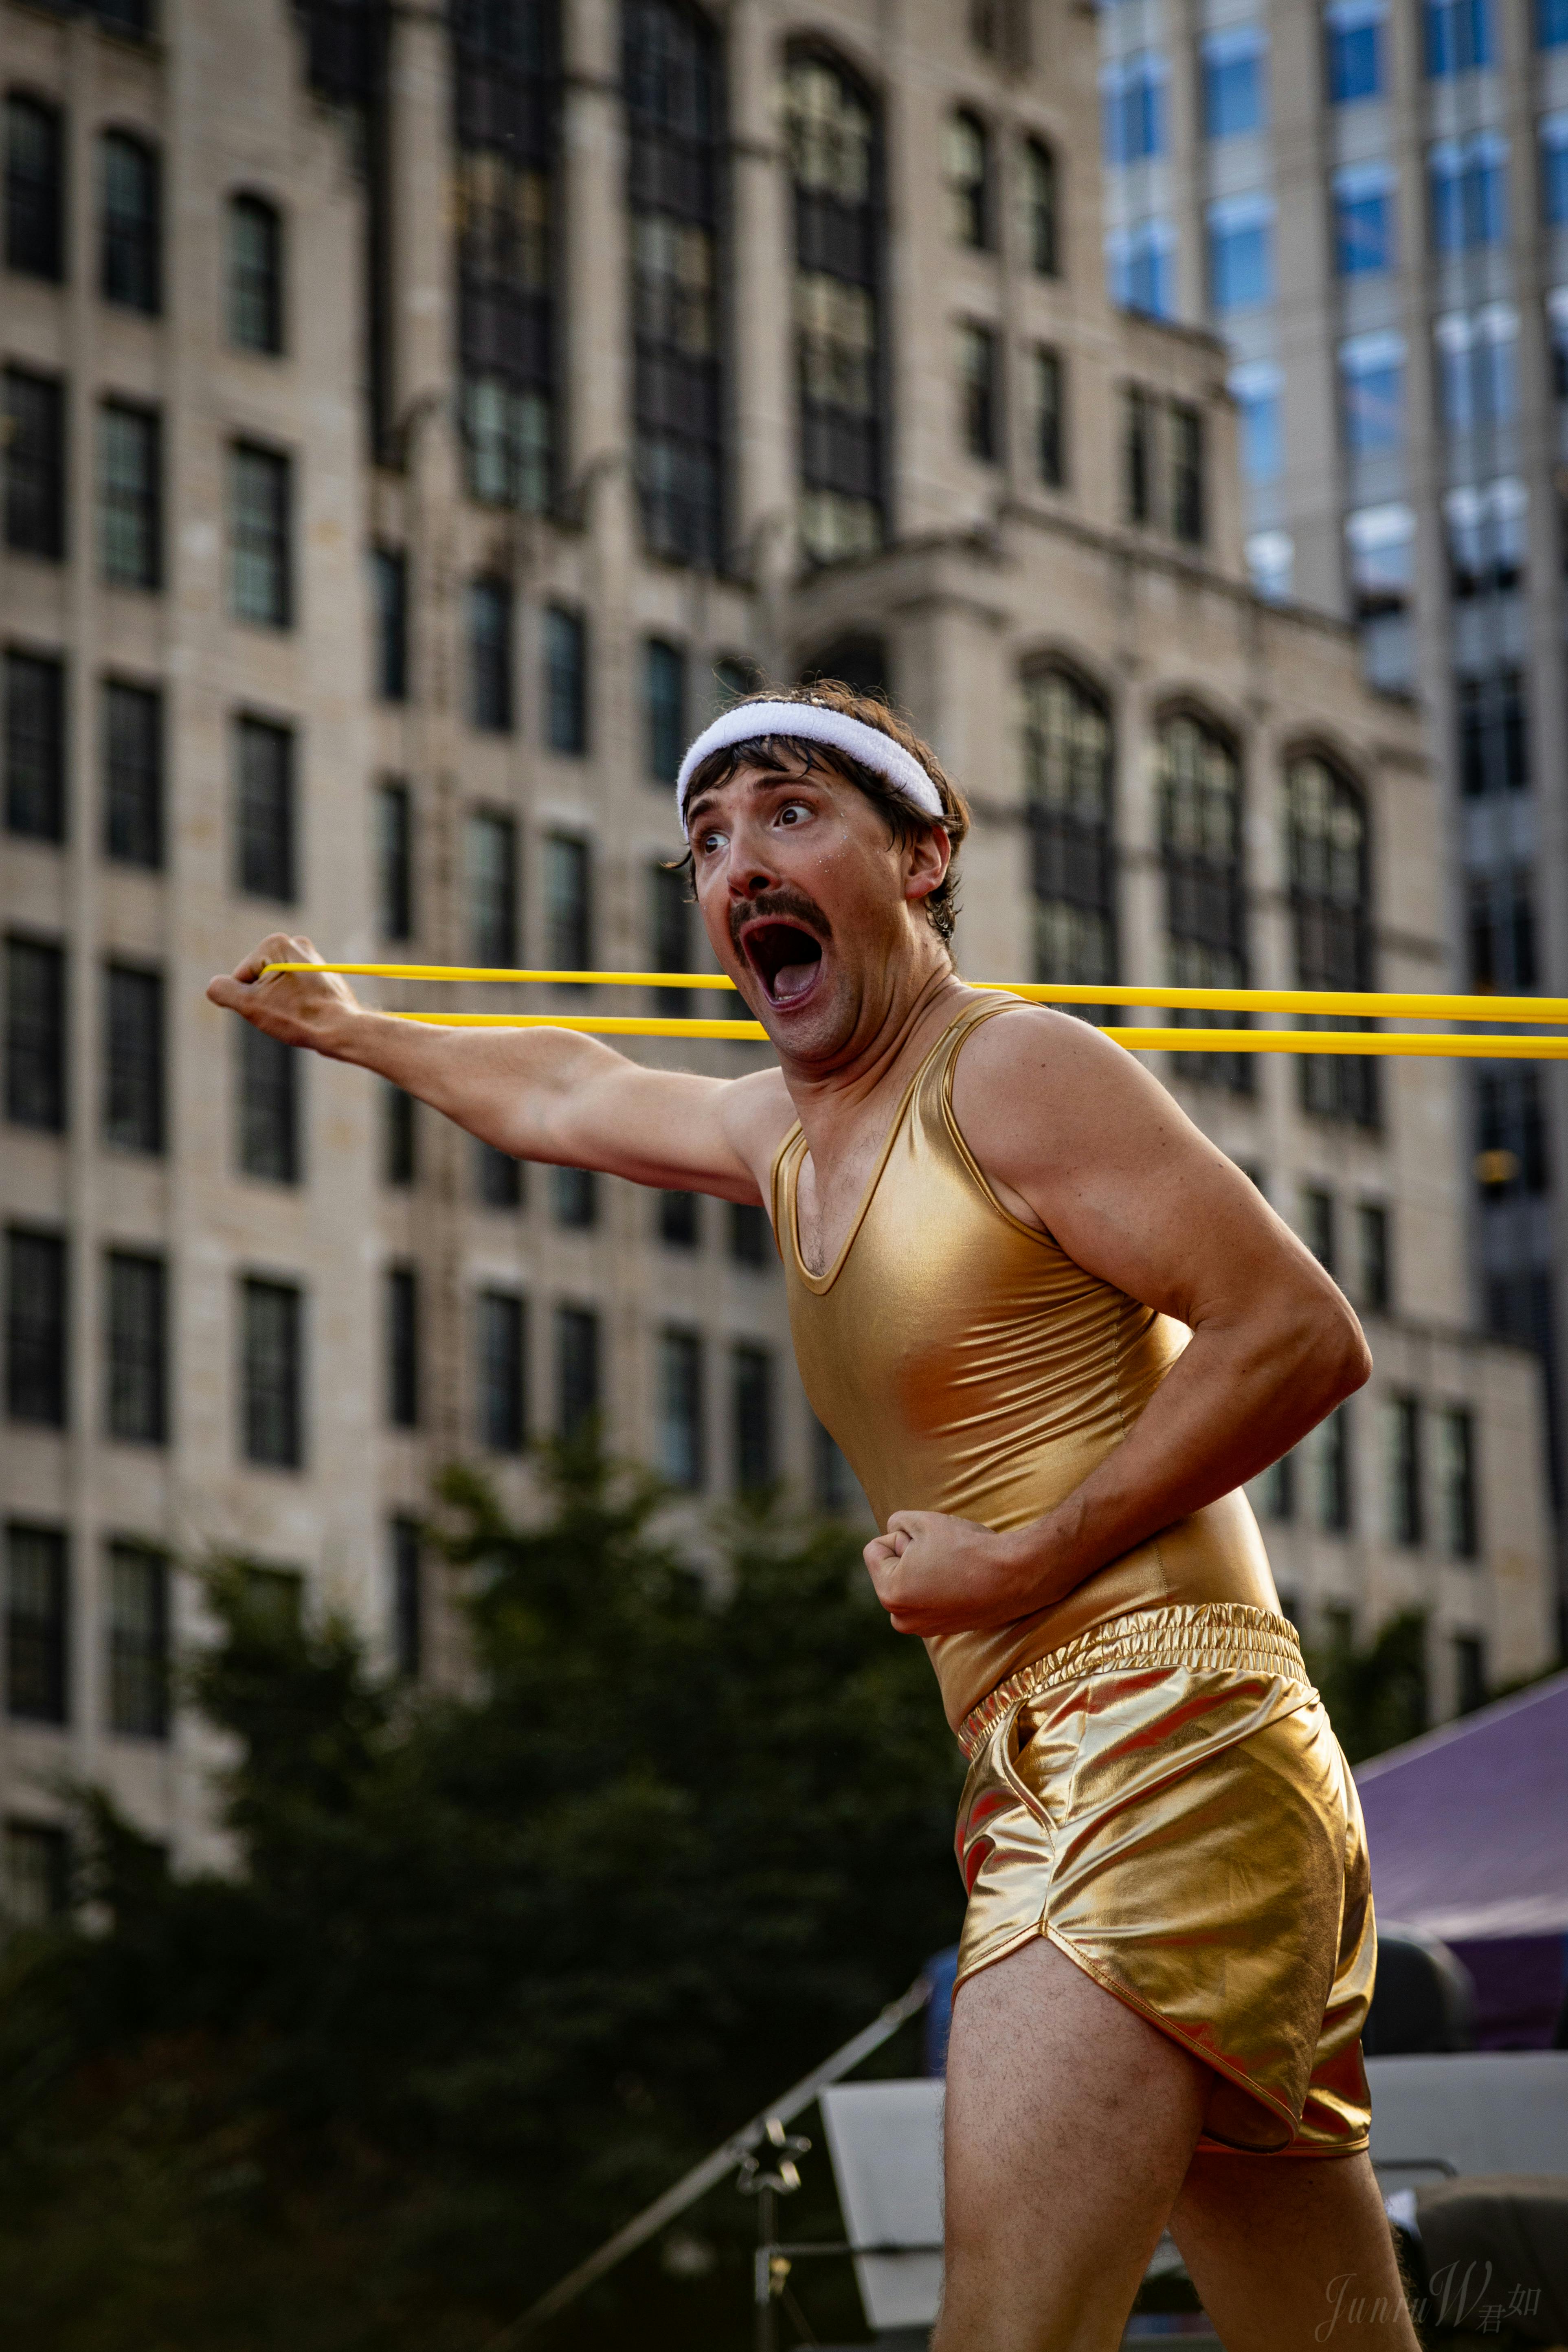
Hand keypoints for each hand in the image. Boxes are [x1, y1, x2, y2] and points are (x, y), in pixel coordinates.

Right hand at [206, 934, 361, 1055]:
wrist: (342, 1030)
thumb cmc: (298, 1017)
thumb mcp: (251, 1005)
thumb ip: (223, 991)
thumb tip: (213, 986)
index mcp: (275, 943)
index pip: (241, 976)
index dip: (249, 999)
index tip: (273, 1007)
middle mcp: (296, 943)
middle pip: (259, 979)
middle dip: (265, 999)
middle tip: (285, 1012)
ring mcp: (311, 958)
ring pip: (277, 987)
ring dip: (280, 1003)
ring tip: (298, 1012)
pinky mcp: (321, 973)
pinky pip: (295, 990)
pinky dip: (296, 1004)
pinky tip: (309, 1012)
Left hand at [862, 1511, 1039, 1636]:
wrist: (1016, 1576)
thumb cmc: (969, 1548)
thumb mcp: (924, 1521)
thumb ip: (897, 1523)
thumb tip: (893, 1532)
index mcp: (890, 1594)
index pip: (875, 1549)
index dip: (901, 1535)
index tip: (929, 1542)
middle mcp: (902, 1619)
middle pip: (892, 1569)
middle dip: (910, 1555)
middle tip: (944, 1554)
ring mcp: (924, 1629)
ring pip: (911, 1582)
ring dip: (925, 1569)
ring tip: (955, 1568)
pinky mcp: (945, 1630)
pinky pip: (930, 1597)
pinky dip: (941, 1585)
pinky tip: (964, 1580)